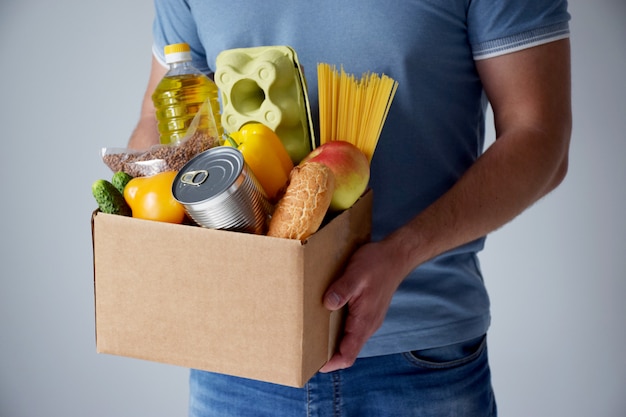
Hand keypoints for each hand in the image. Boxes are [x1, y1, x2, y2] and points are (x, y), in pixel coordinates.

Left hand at [319, 239, 406, 371]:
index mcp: (364, 321)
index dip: (331, 363)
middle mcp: (367, 325)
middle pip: (347, 351)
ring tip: (312, 335)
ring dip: (333, 342)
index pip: (348, 355)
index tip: (314, 364)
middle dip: (328, 355)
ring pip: (349, 340)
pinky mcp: (367, 312)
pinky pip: (352, 328)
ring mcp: (369, 319)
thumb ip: (341, 290)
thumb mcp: (355, 274)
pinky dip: (339, 329)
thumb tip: (327, 304)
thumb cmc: (377, 264)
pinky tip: (326, 318)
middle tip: (306, 350)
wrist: (397, 256)